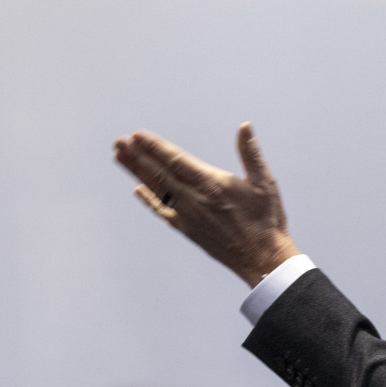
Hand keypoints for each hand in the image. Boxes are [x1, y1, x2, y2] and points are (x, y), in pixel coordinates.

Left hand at [114, 123, 295, 285]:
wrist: (262, 259)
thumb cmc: (267, 220)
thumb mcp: (264, 183)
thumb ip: (250, 153)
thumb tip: (244, 127)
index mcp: (211, 184)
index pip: (175, 160)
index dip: (154, 147)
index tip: (137, 136)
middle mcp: (193, 199)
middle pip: (158, 173)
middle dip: (137, 156)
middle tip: (118, 142)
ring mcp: (187, 216)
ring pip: (156, 189)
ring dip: (137, 173)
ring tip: (120, 158)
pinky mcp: (187, 230)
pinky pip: (162, 212)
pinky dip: (149, 200)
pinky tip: (137, 191)